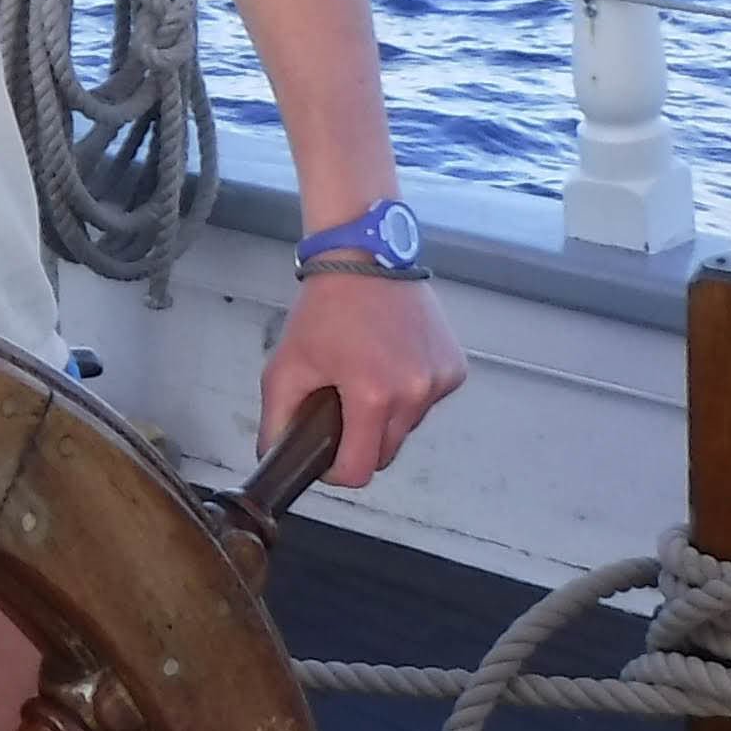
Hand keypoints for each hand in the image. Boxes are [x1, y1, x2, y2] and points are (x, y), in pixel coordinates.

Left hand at [263, 273, 464, 488]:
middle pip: (386, 453)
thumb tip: (275, 458)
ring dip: (387, 415)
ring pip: (408, 428)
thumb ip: (276, 421)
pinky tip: (391, 363)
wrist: (365, 259)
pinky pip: (428, 402)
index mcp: (373, 396)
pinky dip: (409, 393)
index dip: (337, 472)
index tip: (326, 456)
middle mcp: (415, 393)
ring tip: (366, 376)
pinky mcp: (455, 368)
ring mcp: (440, 381)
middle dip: (361, 441)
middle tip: (341, 408)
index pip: (361, 470)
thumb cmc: (324, 310)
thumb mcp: (285, 366)